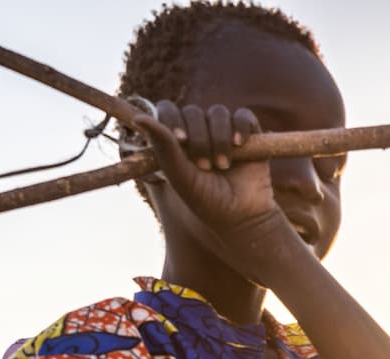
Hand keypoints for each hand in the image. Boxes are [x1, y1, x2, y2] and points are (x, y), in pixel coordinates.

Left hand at [130, 99, 302, 284]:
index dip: (172, 118)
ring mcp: (225, 131)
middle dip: (199, 138)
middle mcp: (200, 132)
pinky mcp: (250, 134)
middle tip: (205, 166)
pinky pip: (243, 115)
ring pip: (218, 113)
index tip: (180, 140)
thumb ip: (162, 146)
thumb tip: (139, 117)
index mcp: (178, 140)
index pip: (167, 110)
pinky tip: (239, 143)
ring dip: (219, 138)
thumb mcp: (180, 176)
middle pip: (193, 112)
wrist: (242, 218)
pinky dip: (241, 126)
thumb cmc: (207, 202)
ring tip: (223, 165)